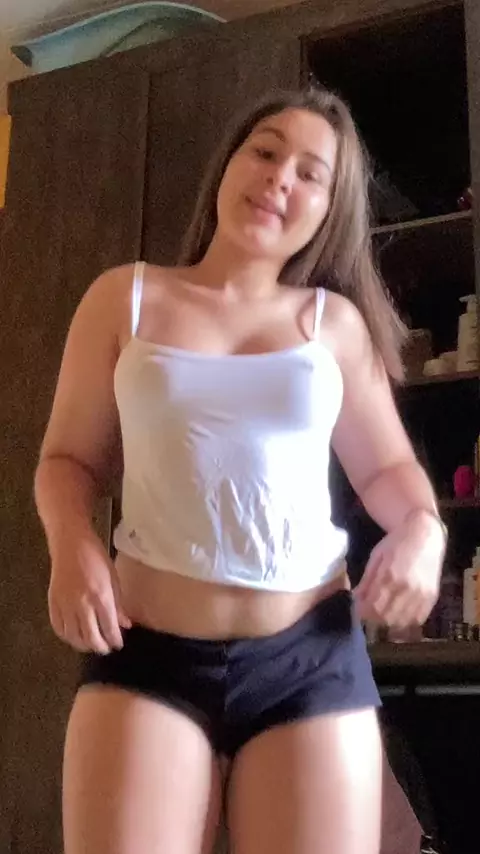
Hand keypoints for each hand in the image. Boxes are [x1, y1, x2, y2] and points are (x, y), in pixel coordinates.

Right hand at [48, 527, 131, 654]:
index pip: (109, 628)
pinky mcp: (53, 603)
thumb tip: (125, 624)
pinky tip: (74, 636)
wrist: (70, 543)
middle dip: (100, 647)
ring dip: (83, 645)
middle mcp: (82, 604)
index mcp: (101, 596)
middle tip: (106, 648)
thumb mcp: (114, 578)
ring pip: (73, 636)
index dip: (114, 640)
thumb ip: (118, 604)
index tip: (118, 644)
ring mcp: (65, 605)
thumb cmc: (96, 557)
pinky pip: (58, 627)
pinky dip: (67, 636)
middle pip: (90, 637)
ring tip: (91, 644)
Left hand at [354, 510, 445, 627]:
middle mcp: (407, 588)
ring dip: (389, 622)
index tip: (358, 610)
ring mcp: (421, 595)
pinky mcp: (432, 598)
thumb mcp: (376, 557)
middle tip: (369, 612)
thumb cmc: (396, 543)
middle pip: (386, 618)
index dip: (362, 612)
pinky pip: (417, 620)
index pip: (372, 607)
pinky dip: (405, 621)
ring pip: (401, 622)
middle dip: (373, 618)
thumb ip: (366, 580)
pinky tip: (398, 613)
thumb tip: (356, 599)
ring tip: (382, 613)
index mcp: (389, 576)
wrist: (425, 535)